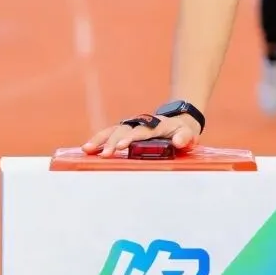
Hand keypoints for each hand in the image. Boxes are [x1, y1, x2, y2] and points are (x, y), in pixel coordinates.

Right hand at [82, 110, 201, 157]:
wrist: (179, 120)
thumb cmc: (183, 130)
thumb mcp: (188, 133)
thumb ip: (184, 137)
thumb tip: (180, 142)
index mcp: (155, 126)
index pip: (140, 132)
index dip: (130, 138)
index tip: (121, 146)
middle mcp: (140, 124)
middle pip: (123, 131)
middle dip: (112, 142)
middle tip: (103, 154)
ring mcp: (132, 126)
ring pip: (113, 130)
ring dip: (100, 139)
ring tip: (87, 149)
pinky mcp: (126, 130)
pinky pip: (110, 133)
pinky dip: (99, 139)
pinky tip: (87, 149)